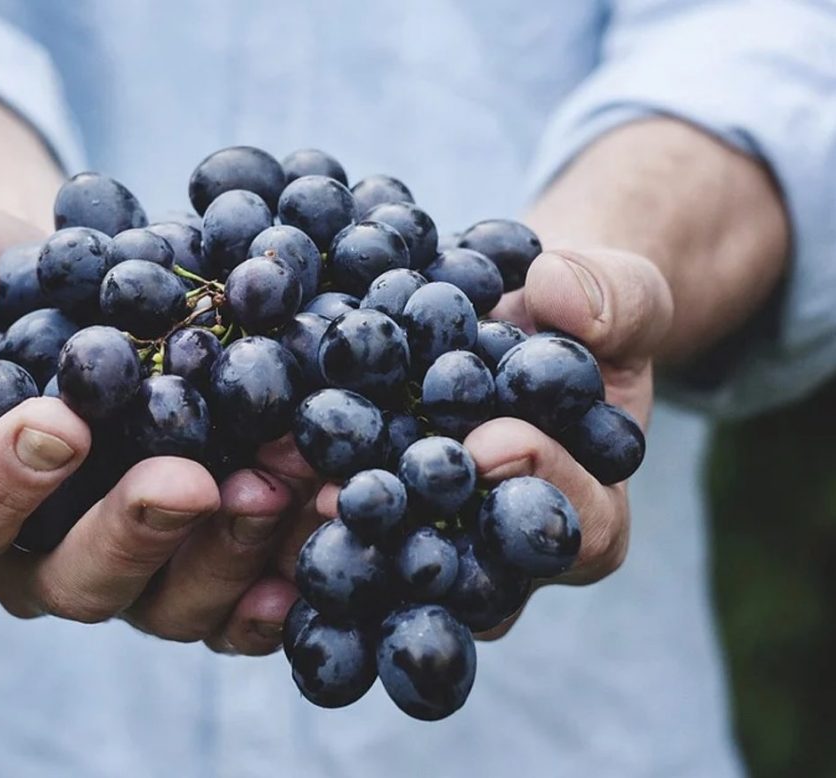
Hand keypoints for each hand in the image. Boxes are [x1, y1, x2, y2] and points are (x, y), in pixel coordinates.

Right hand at [0, 207, 317, 654]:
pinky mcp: (203, 560)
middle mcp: (40, 554)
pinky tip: (323, 525)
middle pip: (76, 581)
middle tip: (190, 480)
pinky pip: (241, 598)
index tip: (59, 424)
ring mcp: (131, 567)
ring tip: (283, 481)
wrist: (79, 288)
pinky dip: (284, 574)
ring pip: (171, 601)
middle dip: (136, 533)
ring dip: (230, 550)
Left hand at [306, 247, 672, 636]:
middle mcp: (505, 553)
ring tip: (288, 483)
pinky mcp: (375, 519)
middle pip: (469, 572)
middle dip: (415, 530)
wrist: (515, 319)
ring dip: (338, 530)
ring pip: (392, 564)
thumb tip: (558, 293)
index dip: (541, 487)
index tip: (492, 441)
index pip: (579, 527)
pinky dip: (298, 499)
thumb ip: (613, 299)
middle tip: (358, 494)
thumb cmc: (580, 318)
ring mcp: (435, 543)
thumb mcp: (620, 295)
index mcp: (588, 512)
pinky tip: (252, 470)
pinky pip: (340, 527)